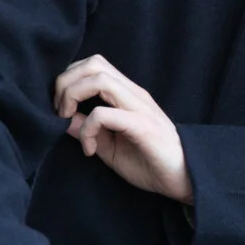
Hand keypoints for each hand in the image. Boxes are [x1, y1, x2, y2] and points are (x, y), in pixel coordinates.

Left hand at [54, 55, 193, 203]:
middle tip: (60, 112)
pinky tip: (89, 149)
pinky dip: (88, 129)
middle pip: (94, 64)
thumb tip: (63, 119)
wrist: (185, 180)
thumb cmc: (150, 163)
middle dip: (66, 83)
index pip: (93, 65)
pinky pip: (105, 114)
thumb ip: (88, 130)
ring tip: (69, 122)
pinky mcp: (143, 126)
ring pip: (99, 79)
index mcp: (127, 94)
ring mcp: (140, 108)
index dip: (69, 80)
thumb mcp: (110, 147)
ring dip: (73, 96)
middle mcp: (134, 94)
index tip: (60, 109)